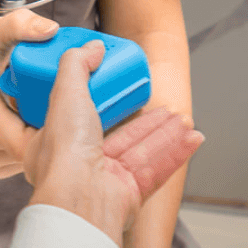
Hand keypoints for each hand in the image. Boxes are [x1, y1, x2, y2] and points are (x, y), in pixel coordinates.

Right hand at [0, 9, 57, 179]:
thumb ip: (19, 25)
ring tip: (38, 110)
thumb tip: (52, 29)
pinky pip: (17, 162)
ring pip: (28, 157)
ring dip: (38, 137)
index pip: (29, 138)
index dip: (53, 125)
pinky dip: (26, 146)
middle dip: (49, 126)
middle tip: (58, 102)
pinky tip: (23, 124)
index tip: (64, 105)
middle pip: (33, 147)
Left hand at [23, 42, 203, 245]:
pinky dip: (175, 153)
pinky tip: (192, 139)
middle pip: (118, 134)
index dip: (100, 101)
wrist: (81, 200)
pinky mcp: (128, 195)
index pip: (77, 117)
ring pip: (141, 151)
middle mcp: (78, 164)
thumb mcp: (64, 92)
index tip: (117, 89)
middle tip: (164, 106)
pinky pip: (156, 169)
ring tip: (184, 119)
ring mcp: (104, 180)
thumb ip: (76, 64)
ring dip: (165, 134)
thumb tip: (92, 47)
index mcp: (54, 142)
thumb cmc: (63, 153)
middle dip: (145, 120)